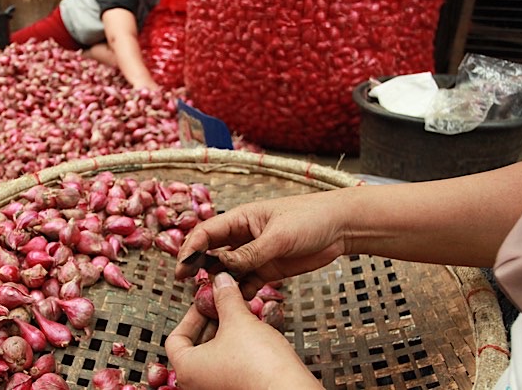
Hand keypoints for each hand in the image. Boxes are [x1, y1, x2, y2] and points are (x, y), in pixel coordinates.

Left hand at [165, 272, 320, 389]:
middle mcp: (198, 384)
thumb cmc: (259, 367)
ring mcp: (218, 388)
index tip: (206, 303)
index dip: (192, 315)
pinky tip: (258, 332)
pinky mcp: (239, 389)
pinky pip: (235, 365)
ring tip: (246, 316)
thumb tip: (221, 283)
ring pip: (219, 354)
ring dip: (232, 332)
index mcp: (187, 369)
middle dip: (216, 320)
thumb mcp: (238, 321)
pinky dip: (243, 347)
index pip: (177, 338)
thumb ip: (226, 298)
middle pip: (198, 345)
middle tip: (227, 306)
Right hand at [175, 193, 348, 297]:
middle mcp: (243, 236)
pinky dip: (240, 293)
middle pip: (212, 252)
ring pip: (228, 270)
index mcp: (241, 219)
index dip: (190, 250)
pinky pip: (247, 283)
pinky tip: (236, 304)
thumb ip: (251, 253)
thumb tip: (224, 267)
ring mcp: (255, 254)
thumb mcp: (278, 236)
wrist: (340, 226)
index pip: (206, 233)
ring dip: (219, 283)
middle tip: (187, 285)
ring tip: (210, 299)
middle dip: (198, 268)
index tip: (181, 269)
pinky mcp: (268, 269)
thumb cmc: (309, 218)